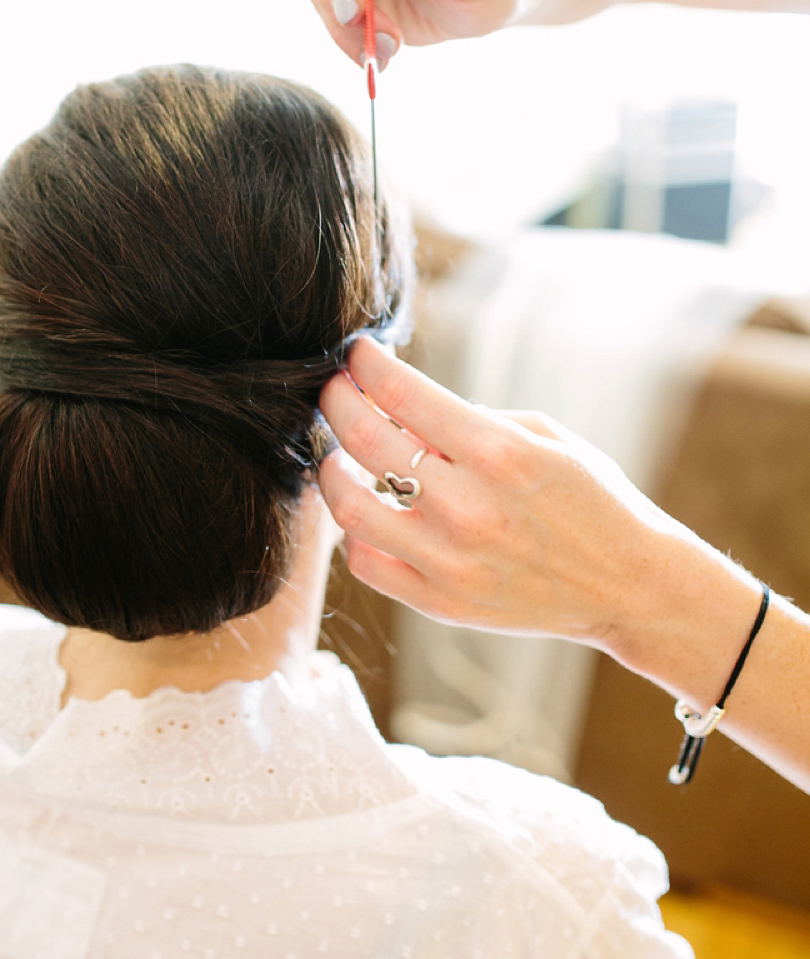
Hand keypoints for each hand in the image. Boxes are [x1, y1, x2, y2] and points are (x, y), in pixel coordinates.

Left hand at [318, 337, 675, 646]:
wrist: (627, 586)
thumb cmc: (590, 500)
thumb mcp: (544, 438)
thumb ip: (469, 421)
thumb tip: (397, 407)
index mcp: (500, 453)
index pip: (401, 393)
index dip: (365, 364)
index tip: (355, 354)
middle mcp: (469, 507)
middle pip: (362, 440)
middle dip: (336, 402)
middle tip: (334, 392)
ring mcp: (450, 561)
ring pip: (348, 507)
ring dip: (331, 470)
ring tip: (338, 455)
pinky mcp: (440, 603)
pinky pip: (365, 562)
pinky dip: (354, 532)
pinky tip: (368, 511)